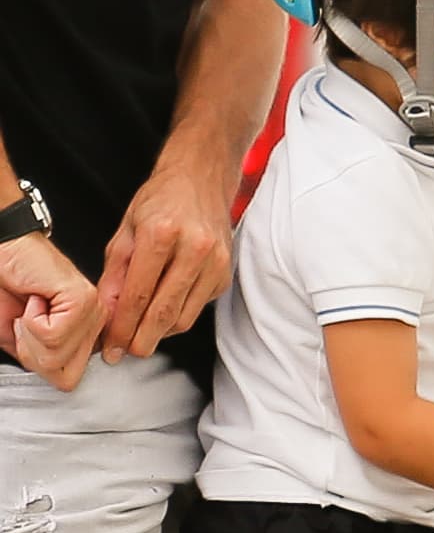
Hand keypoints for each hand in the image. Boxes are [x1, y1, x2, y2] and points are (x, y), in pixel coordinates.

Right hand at [0, 233, 105, 390]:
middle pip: (66, 378)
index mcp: (86, 333)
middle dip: (34, 355)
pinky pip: (52, 336)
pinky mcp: (82, 300)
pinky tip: (36, 298)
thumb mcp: (21, 337)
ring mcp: (93, 311)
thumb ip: (43, 360)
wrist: (4, 250)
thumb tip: (52, 376)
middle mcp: (96, 323)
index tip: (29, 335)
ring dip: (29, 335)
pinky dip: (31, 320)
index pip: (71, 381)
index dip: (40, 366)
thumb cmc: (8, 287)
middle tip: (27, 322)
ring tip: (32, 307)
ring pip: (56, 357)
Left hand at [98, 162, 233, 360]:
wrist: (201, 179)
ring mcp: (215, 262)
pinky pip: (198, 308)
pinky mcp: (225, 274)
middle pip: (164, 313)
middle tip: (126, 352)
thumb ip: (115, 274)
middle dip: (141, 340)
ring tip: (141, 333)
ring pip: (184, 318)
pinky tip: (165, 309)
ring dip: (159, 332)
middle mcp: (195, 248)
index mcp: (162, 233)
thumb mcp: (126, 230)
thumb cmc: (162, 200)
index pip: (138, 295)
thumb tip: (108, 314)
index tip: (111, 347)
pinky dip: (178, 316)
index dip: (122, 327)